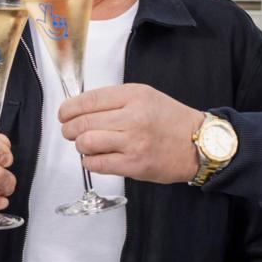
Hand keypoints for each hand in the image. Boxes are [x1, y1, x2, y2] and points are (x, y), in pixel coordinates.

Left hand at [59, 83, 204, 183]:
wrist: (198, 143)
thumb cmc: (171, 120)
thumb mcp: (145, 96)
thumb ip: (115, 100)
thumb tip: (81, 108)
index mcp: (134, 96)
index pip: (90, 100)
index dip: (69, 108)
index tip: (64, 113)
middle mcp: (133, 117)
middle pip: (84, 122)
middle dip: (69, 128)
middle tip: (70, 131)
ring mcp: (133, 142)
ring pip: (87, 143)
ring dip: (80, 145)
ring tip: (85, 144)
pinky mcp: (134, 165)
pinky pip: (97, 163)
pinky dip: (89, 161)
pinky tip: (95, 157)